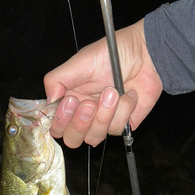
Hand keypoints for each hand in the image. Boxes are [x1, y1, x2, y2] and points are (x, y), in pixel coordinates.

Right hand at [44, 19, 162, 147]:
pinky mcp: (122, 125)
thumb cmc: (111, 55)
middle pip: (73, 139)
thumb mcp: (78, 62)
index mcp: (70, 102)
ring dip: (104, 114)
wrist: (145, 55)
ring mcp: (103, 122)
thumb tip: (49, 101)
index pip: (56, 127)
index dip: (61, 120)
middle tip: (90, 103)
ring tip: (113, 92)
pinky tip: (128, 95)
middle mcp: (84, 116)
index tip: (72, 101)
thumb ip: (57, 80)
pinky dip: (124, 109)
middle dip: (81, 123)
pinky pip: (116, 129)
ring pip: (94, 137)